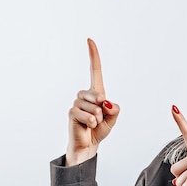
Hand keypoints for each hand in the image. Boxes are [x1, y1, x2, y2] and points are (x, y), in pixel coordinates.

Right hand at [65, 39, 119, 165]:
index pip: (94, 71)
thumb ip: (114, 109)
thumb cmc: (99, 130)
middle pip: (98, 94)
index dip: (93, 56)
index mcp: (96, 93)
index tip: (89, 40)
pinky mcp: (72, 112)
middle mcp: (84, 95)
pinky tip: (87, 126)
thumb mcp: (112, 118)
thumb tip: (105, 102)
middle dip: (103, 109)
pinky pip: (87, 115)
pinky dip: (91, 123)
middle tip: (99, 119)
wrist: (88, 145)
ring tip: (92, 124)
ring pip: (94, 107)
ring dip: (97, 118)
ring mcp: (77, 103)